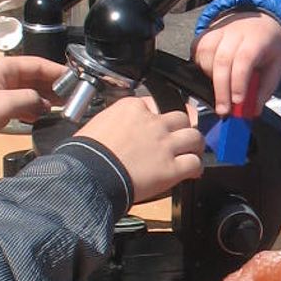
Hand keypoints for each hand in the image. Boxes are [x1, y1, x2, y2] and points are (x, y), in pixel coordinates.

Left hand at [0, 54, 66, 145]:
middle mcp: (3, 75)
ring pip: (28, 91)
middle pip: (34, 77)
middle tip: (73, 94)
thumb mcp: (8, 103)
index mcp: (5, 67)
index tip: (75, 78)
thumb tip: (46, 104)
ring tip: (64, 106)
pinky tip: (43, 115)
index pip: (38, 64)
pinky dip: (33, 108)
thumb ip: (32, 100)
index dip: (57, 70)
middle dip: (53, 85)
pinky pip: (20, 103)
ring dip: (45, 98)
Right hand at [77, 93, 205, 202]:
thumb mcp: (98, 124)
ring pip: (194, 137)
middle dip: (181, 129)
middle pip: (180, 118)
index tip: (157, 127)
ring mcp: (164, 144)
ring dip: (195, 146)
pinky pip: (195, 163)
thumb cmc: (85, 154)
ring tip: (192, 153)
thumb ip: (115, 122)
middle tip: (179, 139)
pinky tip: (192, 173)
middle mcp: (153, 122)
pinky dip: (196, 168)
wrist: (87, 175)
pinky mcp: (171, 168)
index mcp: (132, 108)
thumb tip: (118, 132)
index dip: (158, 118)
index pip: (155, 104)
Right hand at [194, 14, 280, 116]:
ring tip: (221, 90)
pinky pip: (197, 51)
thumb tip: (252, 110)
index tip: (237, 101)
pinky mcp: (206, 34)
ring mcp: (218, 31)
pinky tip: (210, 75)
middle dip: (221, 90)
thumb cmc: (268, 47)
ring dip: (210, 78)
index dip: (238, 82)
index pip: (244, 60)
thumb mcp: (277, 66)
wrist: (260, 24)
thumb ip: (265, 89)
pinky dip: (200, 67)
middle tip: (223, 110)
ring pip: (206, 55)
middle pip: (222, 61)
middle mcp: (236, 32)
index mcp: (257, 39)